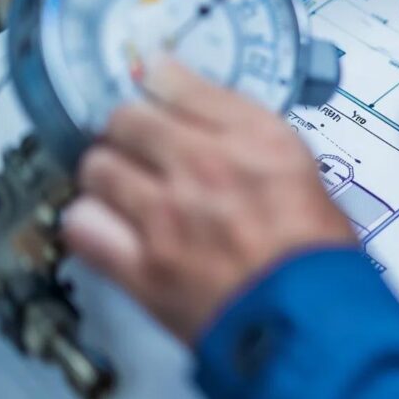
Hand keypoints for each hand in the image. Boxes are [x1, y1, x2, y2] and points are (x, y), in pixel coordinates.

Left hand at [62, 61, 355, 342]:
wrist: (311, 317)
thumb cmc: (315, 248)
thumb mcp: (301, 167)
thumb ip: (248, 129)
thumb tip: (197, 99)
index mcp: (256, 138)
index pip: (177, 82)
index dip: (158, 81)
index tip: (153, 86)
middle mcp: (208, 166)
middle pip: (126, 119)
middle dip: (130, 129)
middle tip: (140, 145)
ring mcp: (168, 217)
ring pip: (98, 168)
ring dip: (108, 174)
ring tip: (125, 189)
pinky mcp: (143, 267)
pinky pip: (83, 226)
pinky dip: (90, 221)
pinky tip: (111, 225)